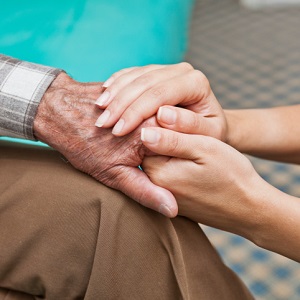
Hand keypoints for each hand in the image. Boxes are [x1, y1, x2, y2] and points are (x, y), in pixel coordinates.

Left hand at [33, 73, 176, 216]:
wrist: (60, 111)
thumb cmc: (83, 143)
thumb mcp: (114, 175)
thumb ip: (146, 191)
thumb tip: (172, 209)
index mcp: (154, 134)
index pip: (184, 149)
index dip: (179, 161)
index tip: (167, 167)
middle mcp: (153, 111)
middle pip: (176, 132)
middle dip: (170, 144)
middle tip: (143, 153)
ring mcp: (145, 97)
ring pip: (166, 117)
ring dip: (160, 129)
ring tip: (131, 138)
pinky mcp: (137, 90)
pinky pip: (152, 104)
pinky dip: (149, 114)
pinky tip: (135, 122)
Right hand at [94, 63, 226, 140]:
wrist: (205, 126)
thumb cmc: (205, 137)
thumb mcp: (205, 138)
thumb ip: (186, 129)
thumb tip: (163, 115)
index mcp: (196, 83)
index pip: (160, 94)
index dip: (136, 112)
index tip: (117, 131)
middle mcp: (182, 71)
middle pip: (145, 83)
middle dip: (121, 103)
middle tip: (102, 124)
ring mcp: (167, 69)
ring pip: (136, 76)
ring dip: (115, 93)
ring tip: (98, 110)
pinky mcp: (154, 72)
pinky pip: (132, 73)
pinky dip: (116, 84)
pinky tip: (103, 94)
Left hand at [140, 127, 266, 236]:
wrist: (249, 209)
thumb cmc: (231, 176)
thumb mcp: (204, 149)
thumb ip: (171, 140)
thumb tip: (144, 132)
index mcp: (158, 171)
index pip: (145, 137)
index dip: (163, 124)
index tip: (186, 126)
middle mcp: (154, 185)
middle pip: (151, 149)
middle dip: (167, 137)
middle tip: (194, 137)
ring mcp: (163, 193)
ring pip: (160, 160)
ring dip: (174, 150)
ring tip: (198, 152)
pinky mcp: (172, 197)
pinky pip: (168, 172)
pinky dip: (178, 163)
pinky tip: (196, 164)